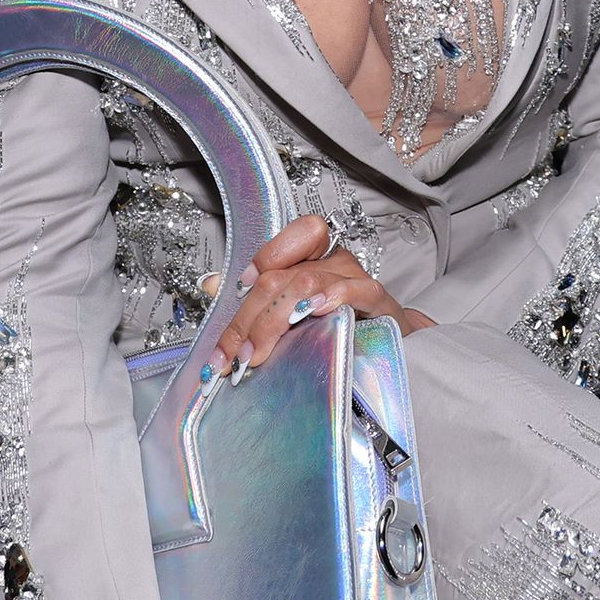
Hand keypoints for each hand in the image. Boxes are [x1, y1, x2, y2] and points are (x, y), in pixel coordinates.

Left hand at [212, 215, 434, 379]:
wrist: (390, 354)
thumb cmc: (338, 330)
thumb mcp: (290, 316)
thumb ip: (251, 300)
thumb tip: (209, 285)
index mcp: (311, 258)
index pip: (285, 243)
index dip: (262, 260)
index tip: (240, 292)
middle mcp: (332, 261)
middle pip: (283, 274)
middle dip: (250, 318)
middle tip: (233, 356)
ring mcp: (355, 278)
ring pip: (307, 281)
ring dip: (275, 321)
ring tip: (257, 353)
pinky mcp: (378, 301)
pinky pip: (355, 289)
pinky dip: (331, 296)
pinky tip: (314, 312)